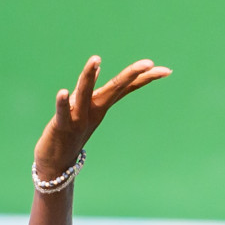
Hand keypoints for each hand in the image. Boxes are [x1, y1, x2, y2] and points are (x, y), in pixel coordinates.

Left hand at [35, 56, 170, 178]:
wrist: (58, 166)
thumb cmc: (69, 134)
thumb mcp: (83, 109)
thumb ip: (91, 91)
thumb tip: (97, 69)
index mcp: (101, 105)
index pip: (126, 88)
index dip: (144, 78)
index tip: (166, 70)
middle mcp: (94, 111)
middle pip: (114, 89)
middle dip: (130, 75)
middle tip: (148, 63)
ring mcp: (79, 119)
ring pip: (85, 95)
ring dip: (89, 77)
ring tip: (95, 59)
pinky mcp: (62, 127)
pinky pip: (63, 113)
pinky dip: (63, 103)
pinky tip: (62, 91)